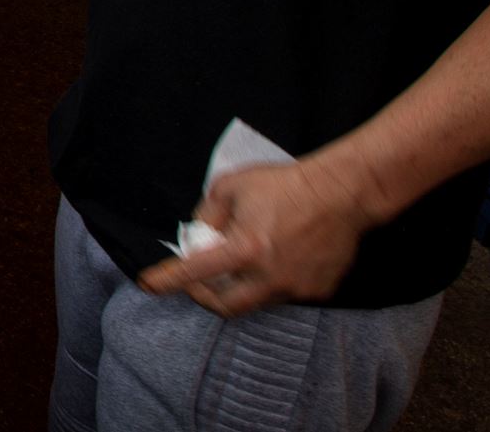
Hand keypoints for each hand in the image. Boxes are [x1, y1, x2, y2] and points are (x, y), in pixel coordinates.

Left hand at [137, 156, 375, 316]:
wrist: (342, 192)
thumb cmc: (283, 184)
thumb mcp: (231, 186)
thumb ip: (207, 214)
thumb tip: (196, 238)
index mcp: (246, 248)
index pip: (196, 271)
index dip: (167, 280)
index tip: (147, 285)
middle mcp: (270, 276)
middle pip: (225, 306)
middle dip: (203, 297)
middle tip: (195, 282)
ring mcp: (296, 288)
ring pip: (255, 302)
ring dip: (237, 288)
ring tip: (237, 263)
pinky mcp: (318, 291)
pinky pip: (283, 295)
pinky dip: (268, 282)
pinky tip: (273, 259)